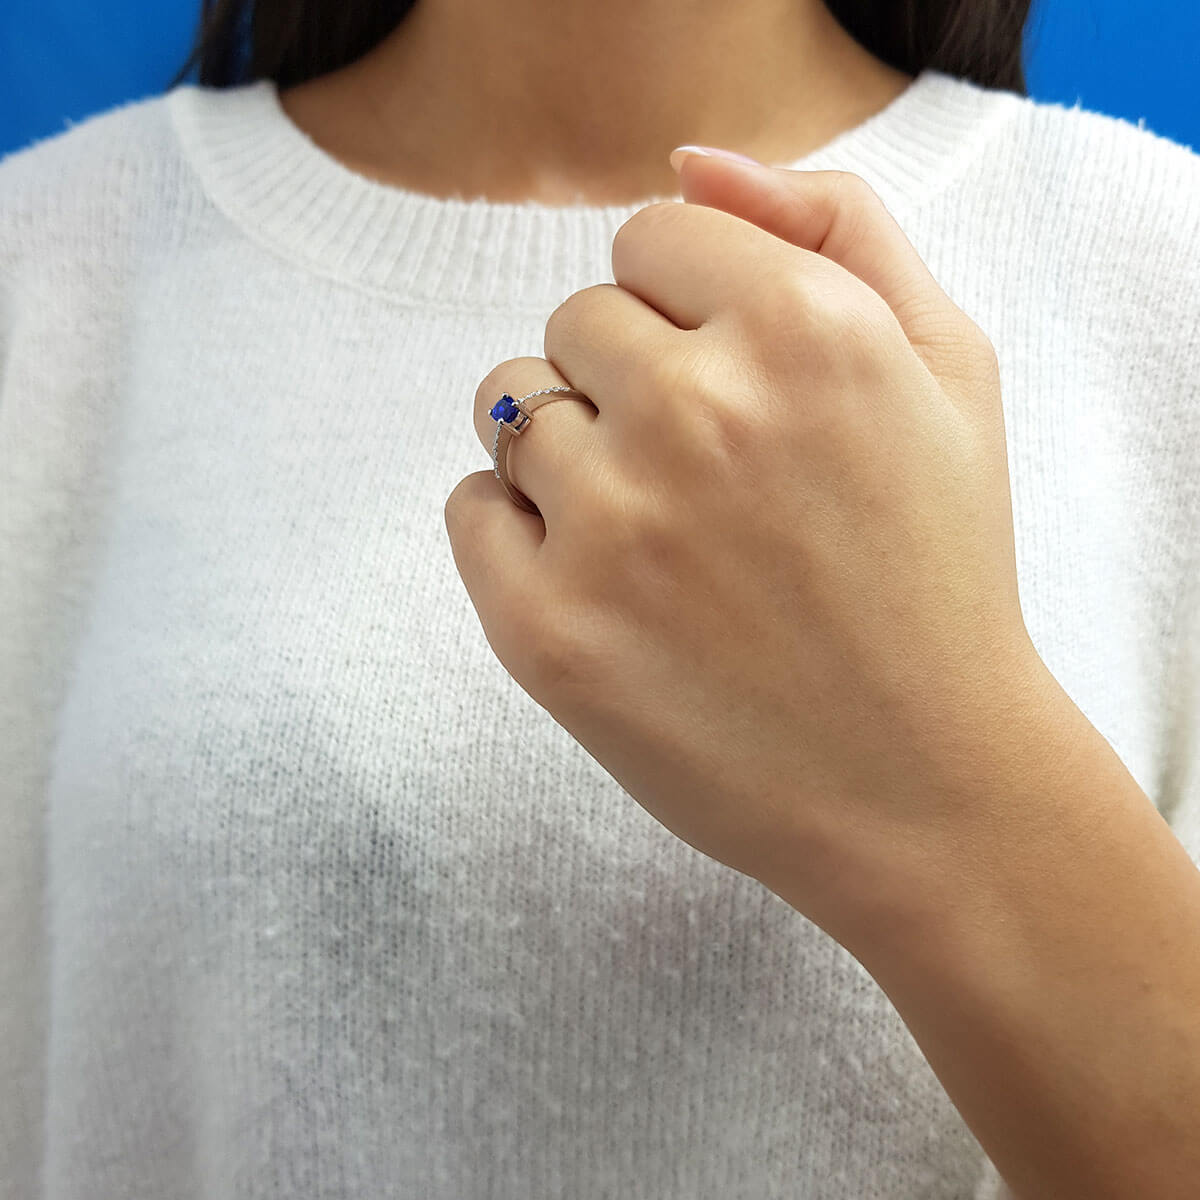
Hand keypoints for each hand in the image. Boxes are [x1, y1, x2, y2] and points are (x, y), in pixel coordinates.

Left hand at [443, 153, 1062, 950]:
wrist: (922, 784)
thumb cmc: (937, 572)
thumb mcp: (949, 365)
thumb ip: (838, 227)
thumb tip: (689, 164)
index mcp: (805, 329)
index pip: (653, 233)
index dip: (686, 303)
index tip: (723, 375)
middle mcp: (700, 412)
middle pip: (575, 319)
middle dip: (627, 377)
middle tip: (701, 474)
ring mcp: (612, 526)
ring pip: (510, 406)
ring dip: (568, 450)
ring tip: (653, 531)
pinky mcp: (546, 630)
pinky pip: (471, 509)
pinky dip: (514, 531)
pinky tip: (598, 580)